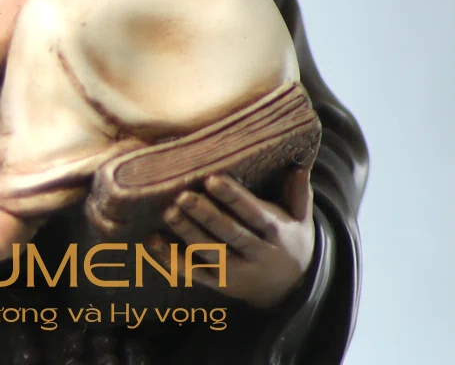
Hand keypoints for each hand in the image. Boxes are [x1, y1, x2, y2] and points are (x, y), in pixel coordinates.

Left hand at [145, 168, 314, 307]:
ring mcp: (236, 272)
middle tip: (182, 195)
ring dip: (187, 234)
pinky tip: (153, 241)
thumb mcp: (301, 218)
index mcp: (276, 234)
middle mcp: (256, 254)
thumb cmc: (290, 241)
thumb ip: (299, 192)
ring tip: (168, 213)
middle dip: (205, 215)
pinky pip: (194, 273)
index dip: (233, 197)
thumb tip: (300, 164)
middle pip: (229, 234)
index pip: (253, 213)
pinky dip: (172, 260)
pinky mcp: (219, 284)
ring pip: (209, 253)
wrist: (290, 291)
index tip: (212, 179)